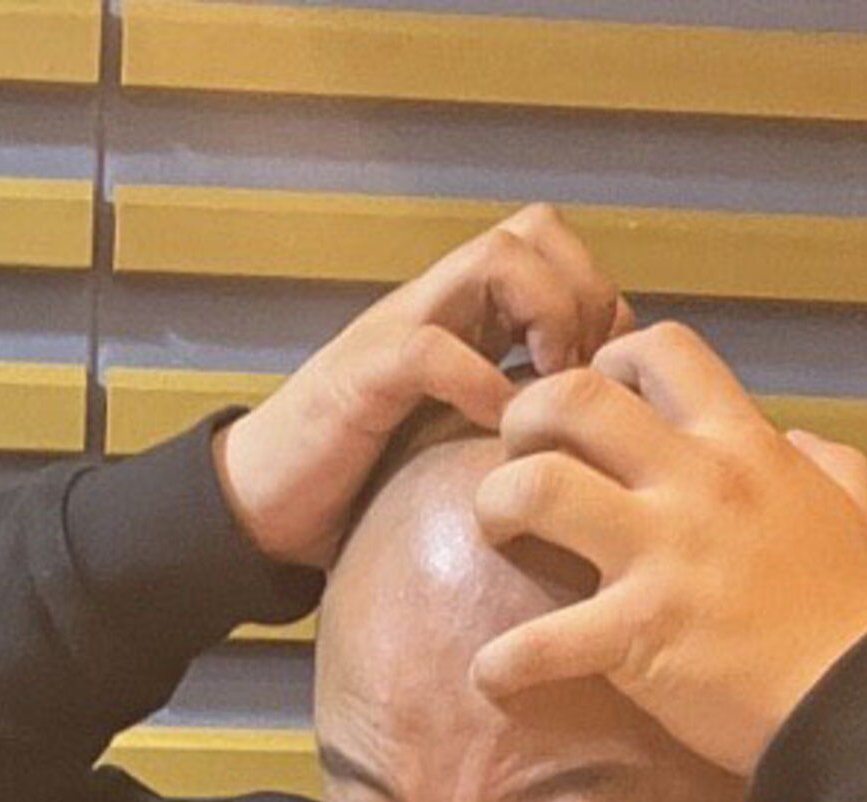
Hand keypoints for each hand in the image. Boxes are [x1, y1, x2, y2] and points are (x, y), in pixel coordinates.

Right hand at [213, 204, 632, 569]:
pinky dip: (481, 383)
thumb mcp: (447, 446)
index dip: (599, 301)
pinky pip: (435, 349)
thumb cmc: (355, 488)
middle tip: (587, 376)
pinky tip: (496, 431)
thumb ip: (502, 426)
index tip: (610, 381)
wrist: (256, 508)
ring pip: (497, 258)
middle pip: (535, 229)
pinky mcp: (361, 376)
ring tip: (551, 389)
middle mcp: (434, 306)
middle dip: (582, 293)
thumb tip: (585, 459)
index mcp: (461, 317)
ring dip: (545, 315)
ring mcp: (396, 330)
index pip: (553, 251)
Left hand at [469, 321, 866, 776]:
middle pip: (576, 399)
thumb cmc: (847, 611)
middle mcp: (695, 482)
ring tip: (494, 538)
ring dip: (493, 507)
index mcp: (741, 445)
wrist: (853, 702)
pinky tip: (494, 674)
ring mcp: (661, 555)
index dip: (607, 364)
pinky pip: (537, 641)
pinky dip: (500, 661)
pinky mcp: (635, 635)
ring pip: (537, 488)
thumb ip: (823, 462)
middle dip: (524, 419)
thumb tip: (799, 440)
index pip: (661, 349)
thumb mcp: (852, 508)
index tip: (591, 411)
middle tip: (515, 462)